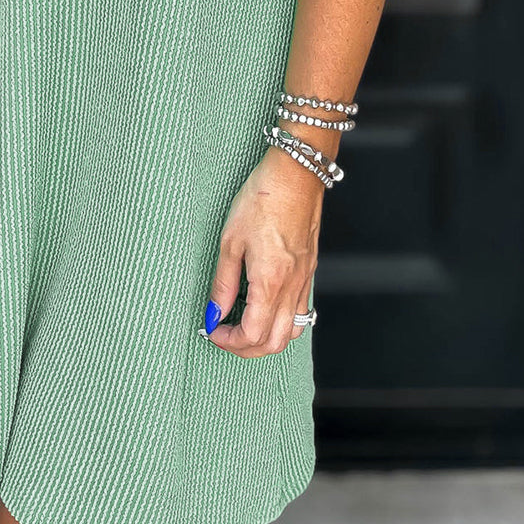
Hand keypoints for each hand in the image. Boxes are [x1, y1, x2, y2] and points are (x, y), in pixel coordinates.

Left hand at [202, 146, 322, 355]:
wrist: (296, 174)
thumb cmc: (263, 198)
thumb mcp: (231, 240)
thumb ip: (223, 282)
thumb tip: (214, 312)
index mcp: (271, 282)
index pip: (252, 334)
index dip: (228, 341)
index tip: (213, 329)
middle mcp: (293, 286)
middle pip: (275, 342)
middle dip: (247, 348)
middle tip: (225, 335)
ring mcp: (305, 279)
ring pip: (293, 330)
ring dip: (267, 338)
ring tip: (243, 325)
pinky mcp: (310, 269)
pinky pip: (301, 310)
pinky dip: (282, 321)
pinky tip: (264, 306)